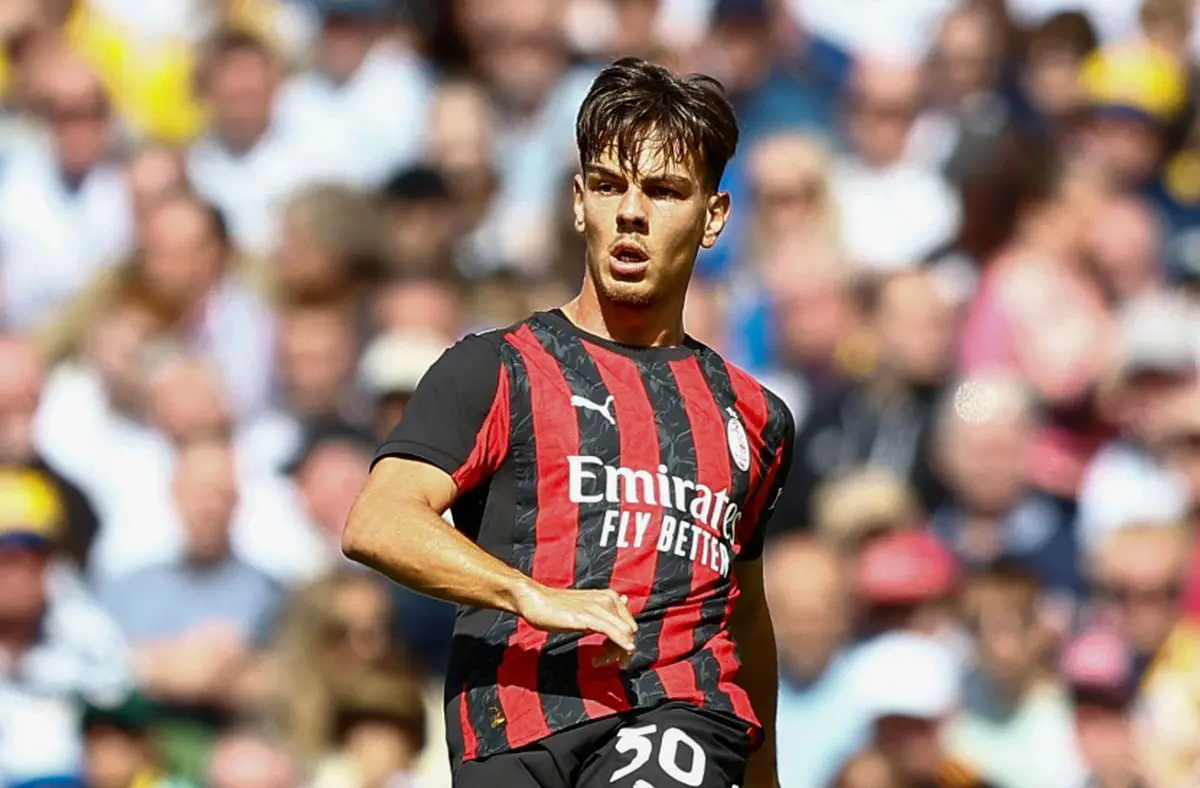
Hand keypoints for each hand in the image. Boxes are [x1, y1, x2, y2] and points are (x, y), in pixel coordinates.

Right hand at [514, 583, 636, 664]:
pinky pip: (613, 633)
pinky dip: (620, 646)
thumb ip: (605, 608)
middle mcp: (609, 599)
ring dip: (616, 654)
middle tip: (603, 661)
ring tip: (598, 661)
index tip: (609, 654)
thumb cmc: (557, 606)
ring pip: (625, 635)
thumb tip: (625, 599)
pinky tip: (614, 658)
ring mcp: (599, 607)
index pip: (630, 624)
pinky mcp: (588, 617)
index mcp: (610, 596)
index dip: (624, 642)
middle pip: (630, 631)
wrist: (536, 599)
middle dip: (621, 651)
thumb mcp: (586, 606)